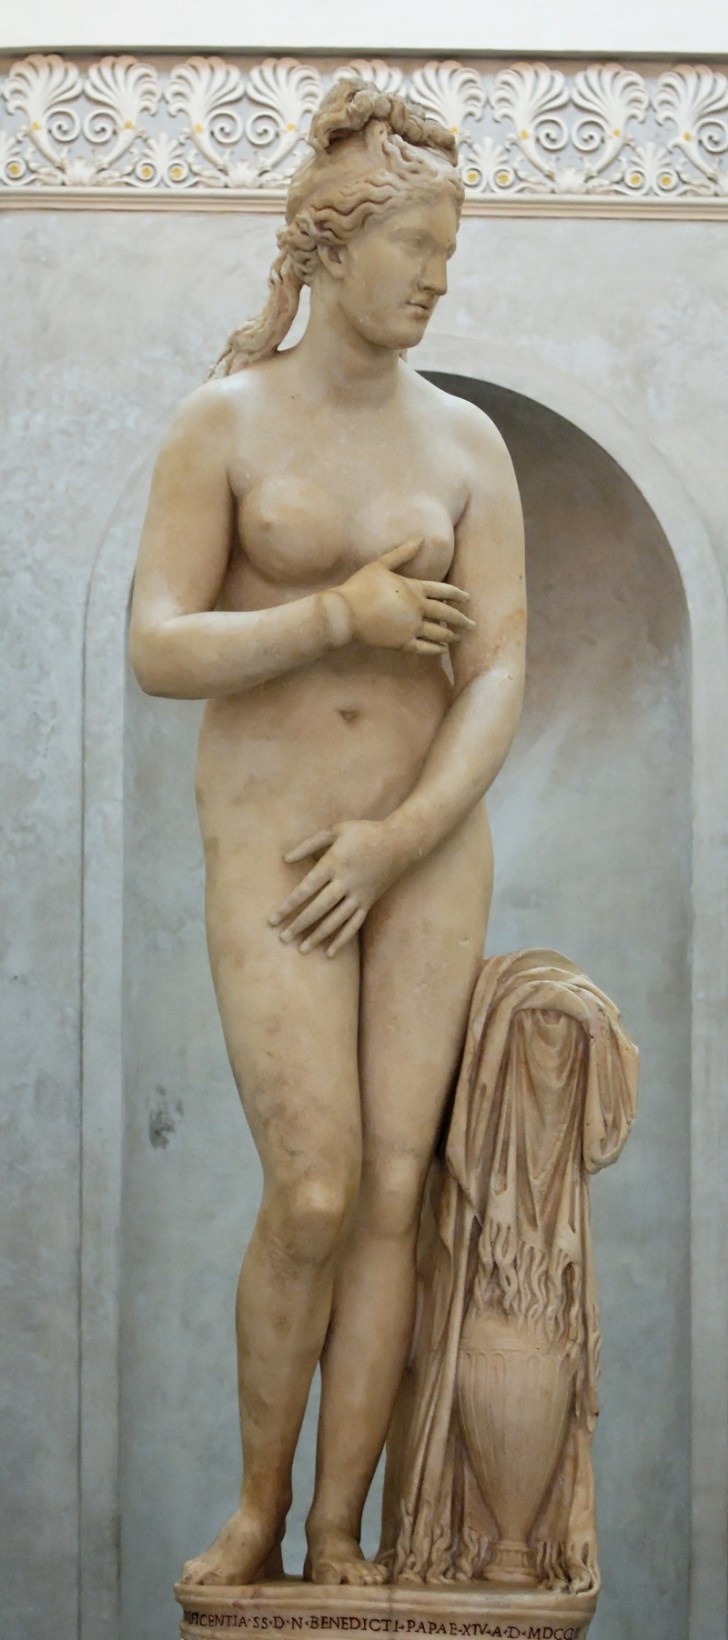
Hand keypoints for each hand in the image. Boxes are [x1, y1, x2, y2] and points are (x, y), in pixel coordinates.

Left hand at [268, 820, 406, 956]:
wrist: (400, 842)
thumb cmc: (363, 833)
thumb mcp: (336, 830)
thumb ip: (309, 844)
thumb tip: (285, 859)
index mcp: (334, 863)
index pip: (306, 888)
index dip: (289, 905)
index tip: (273, 919)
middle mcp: (346, 882)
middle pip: (319, 908)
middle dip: (299, 925)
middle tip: (283, 938)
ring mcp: (359, 894)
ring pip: (336, 920)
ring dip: (318, 936)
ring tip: (301, 949)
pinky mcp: (369, 902)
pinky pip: (354, 924)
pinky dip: (342, 939)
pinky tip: (329, 952)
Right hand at [331, 538, 474, 653]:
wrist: (344, 612)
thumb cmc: (360, 586)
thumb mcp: (380, 564)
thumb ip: (402, 553)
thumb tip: (420, 539)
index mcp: (414, 588)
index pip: (444, 591)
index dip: (458, 595)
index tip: (468, 599)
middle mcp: (417, 608)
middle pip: (447, 614)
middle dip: (462, 619)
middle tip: (473, 625)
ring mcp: (410, 627)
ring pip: (438, 633)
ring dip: (451, 635)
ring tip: (459, 637)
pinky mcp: (401, 643)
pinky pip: (424, 648)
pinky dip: (435, 649)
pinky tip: (442, 649)